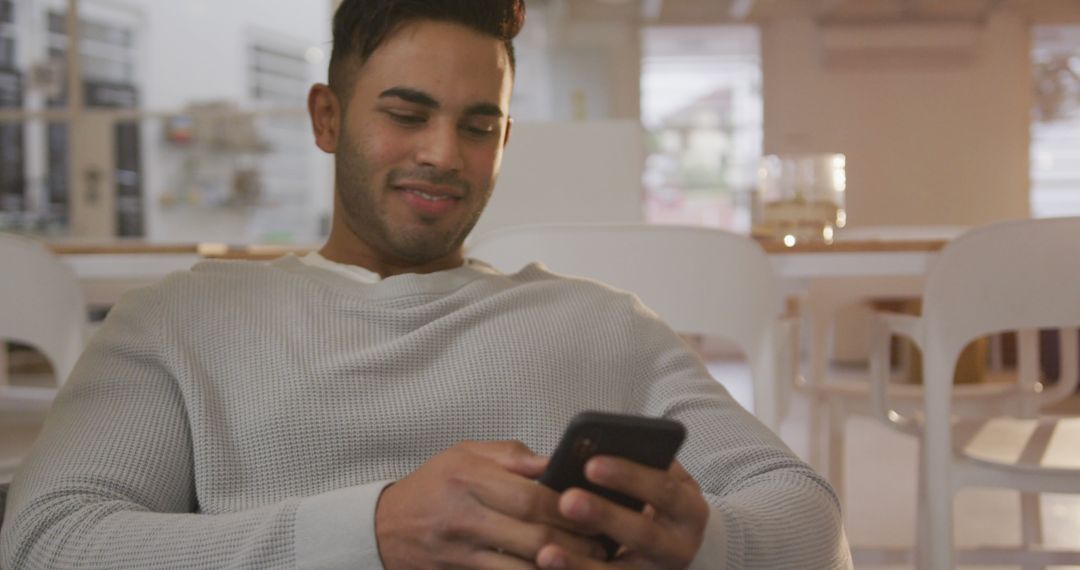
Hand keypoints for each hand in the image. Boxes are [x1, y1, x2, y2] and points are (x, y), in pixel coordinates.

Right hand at [374, 440, 606, 568]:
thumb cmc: (433, 485)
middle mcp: (464, 516)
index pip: (532, 497)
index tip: (596, 509)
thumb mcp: (464, 454)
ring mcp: (460, 552)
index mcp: (468, 478)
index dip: (570, 507)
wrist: (383, 527)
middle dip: (576, 542)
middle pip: (535, 536)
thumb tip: (556, 460)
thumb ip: (512, 456)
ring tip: (588, 563)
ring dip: (561, 568)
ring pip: (524, 569)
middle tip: (604, 543)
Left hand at [535, 459, 709, 569]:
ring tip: (547, 553)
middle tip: (567, 500)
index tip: (591, 464)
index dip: (629, 477)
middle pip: (642, 534)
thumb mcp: (657, 475)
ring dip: (581, 563)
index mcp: (688, 510)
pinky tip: (546, 566)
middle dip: (604, 516)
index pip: (664, 489)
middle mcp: (678, 547)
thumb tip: (588, 448)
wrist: (671, 542)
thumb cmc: (654, 497)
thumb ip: (635, 460)